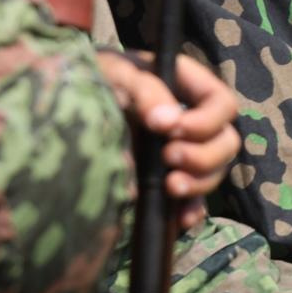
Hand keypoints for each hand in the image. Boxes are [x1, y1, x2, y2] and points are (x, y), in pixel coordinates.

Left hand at [96, 51, 242, 231]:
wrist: (64, 109)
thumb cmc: (94, 79)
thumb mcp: (117, 73)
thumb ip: (145, 90)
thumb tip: (165, 122)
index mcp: (188, 87)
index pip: (222, 104)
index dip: (206, 120)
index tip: (169, 130)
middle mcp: (193, 120)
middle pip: (226, 142)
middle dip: (203, 155)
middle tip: (169, 158)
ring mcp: (183, 152)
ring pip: (215, 172)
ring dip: (199, 182)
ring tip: (170, 186)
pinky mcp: (169, 179)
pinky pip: (195, 200)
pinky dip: (192, 210)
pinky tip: (180, 219)